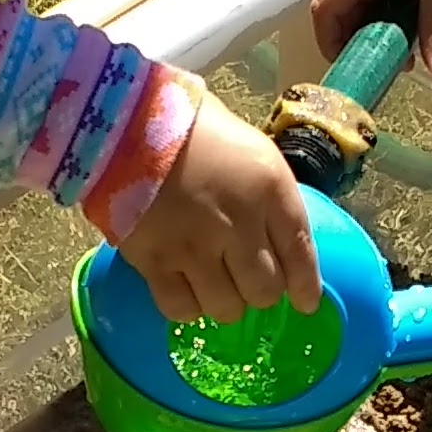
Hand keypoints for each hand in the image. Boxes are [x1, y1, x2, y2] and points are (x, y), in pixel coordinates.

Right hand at [119, 102, 318, 326]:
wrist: (127, 121)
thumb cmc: (195, 129)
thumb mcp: (253, 152)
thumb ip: (271, 200)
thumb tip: (281, 245)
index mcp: (268, 189)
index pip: (300, 254)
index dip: (305, 286)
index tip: (305, 303)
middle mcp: (237, 224)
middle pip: (264, 291)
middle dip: (260, 292)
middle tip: (247, 280)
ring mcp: (194, 246)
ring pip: (227, 308)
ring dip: (226, 301)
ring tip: (214, 283)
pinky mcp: (153, 261)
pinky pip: (181, 309)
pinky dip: (189, 307)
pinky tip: (186, 289)